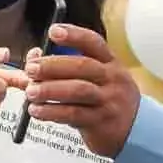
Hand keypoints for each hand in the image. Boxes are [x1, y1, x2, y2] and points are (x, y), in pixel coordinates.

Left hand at [23, 26, 140, 157]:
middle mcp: (112, 79)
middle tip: (31, 69)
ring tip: (31, 92)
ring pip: (79, 90)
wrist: (133, 131)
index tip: (53, 31)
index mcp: (109, 63)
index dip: (74, 35)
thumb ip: (62, 70)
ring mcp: (108, 100)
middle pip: (83, 66)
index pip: (94, 43)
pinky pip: (74, 114)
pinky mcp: (101, 121)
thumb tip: (29, 62)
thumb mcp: (93, 80)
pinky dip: (52, 112)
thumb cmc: (105, 100)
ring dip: (51, 90)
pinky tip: (36, 111)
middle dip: (53, 66)